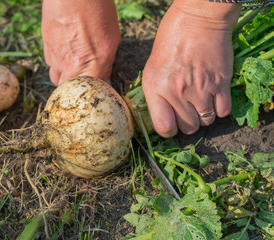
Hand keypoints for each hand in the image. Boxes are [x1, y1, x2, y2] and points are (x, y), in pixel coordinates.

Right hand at [41, 0, 119, 84]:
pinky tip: (65, 48)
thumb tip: (105, 78)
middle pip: (67, 90)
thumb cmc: (97, 10)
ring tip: (73, 62)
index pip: (88, 93)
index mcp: (92, 65)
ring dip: (64, 74)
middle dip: (74, 87)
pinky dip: (56, 60)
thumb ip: (106, 64)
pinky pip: (50, 61)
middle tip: (82, 79)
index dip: (90, 92)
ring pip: (56, 76)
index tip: (95, 90)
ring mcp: (56, 56)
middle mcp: (71, 65)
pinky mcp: (46, 45)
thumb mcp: (112, 38)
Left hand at [142, 0, 240, 136]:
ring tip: (200, 99)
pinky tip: (214, 96)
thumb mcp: (152, 65)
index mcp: (155, 87)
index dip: (169, 129)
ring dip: (204, 114)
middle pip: (188, 128)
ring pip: (206, 122)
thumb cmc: (172, 37)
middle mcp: (176, 92)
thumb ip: (156, 92)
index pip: (163, 127)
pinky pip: (222, 112)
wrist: (198, 18)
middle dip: (187, 122)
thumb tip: (162, 112)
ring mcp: (200, 89)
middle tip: (187, 109)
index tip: (172, 124)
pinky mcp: (220, 84)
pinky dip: (219, 108)